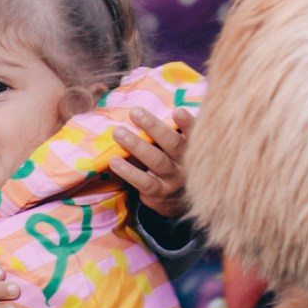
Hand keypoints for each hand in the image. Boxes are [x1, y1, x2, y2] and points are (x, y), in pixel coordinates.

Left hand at [114, 106, 192, 221]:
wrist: (178, 200)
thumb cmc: (174, 162)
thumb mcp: (179, 147)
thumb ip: (172, 129)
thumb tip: (147, 106)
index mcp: (193, 147)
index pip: (193, 133)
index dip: (187, 123)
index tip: (177, 111)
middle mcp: (187, 164)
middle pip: (173, 144)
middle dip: (153, 127)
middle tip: (135, 112)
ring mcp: (174, 180)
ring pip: (156, 161)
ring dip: (136, 145)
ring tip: (118, 132)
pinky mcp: (160, 193)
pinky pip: (143, 181)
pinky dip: (128, 171)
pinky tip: (114, 161)